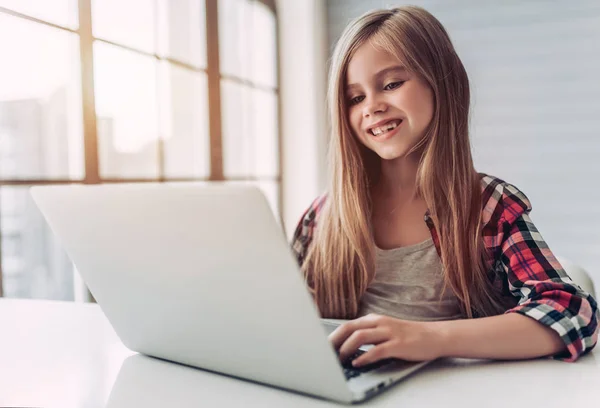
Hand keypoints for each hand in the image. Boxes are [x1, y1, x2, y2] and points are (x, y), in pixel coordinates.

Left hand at [328, 313, 445, 366]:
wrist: (434, 336)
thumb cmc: (407, 336)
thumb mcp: (385, 331)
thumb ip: (368, 335)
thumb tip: (346, 347)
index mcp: (373, 320)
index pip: (347, 325)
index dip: (332, 336)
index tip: (322, 348)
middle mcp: (379, 323)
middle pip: (349, 328)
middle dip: (334, 342)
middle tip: (325, 354)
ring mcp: (389, 332)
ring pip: (360, 337)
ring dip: (346, 349)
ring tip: (339, 360)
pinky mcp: (398, 344)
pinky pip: (377, 350)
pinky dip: (365, 357)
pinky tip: (358, 363)